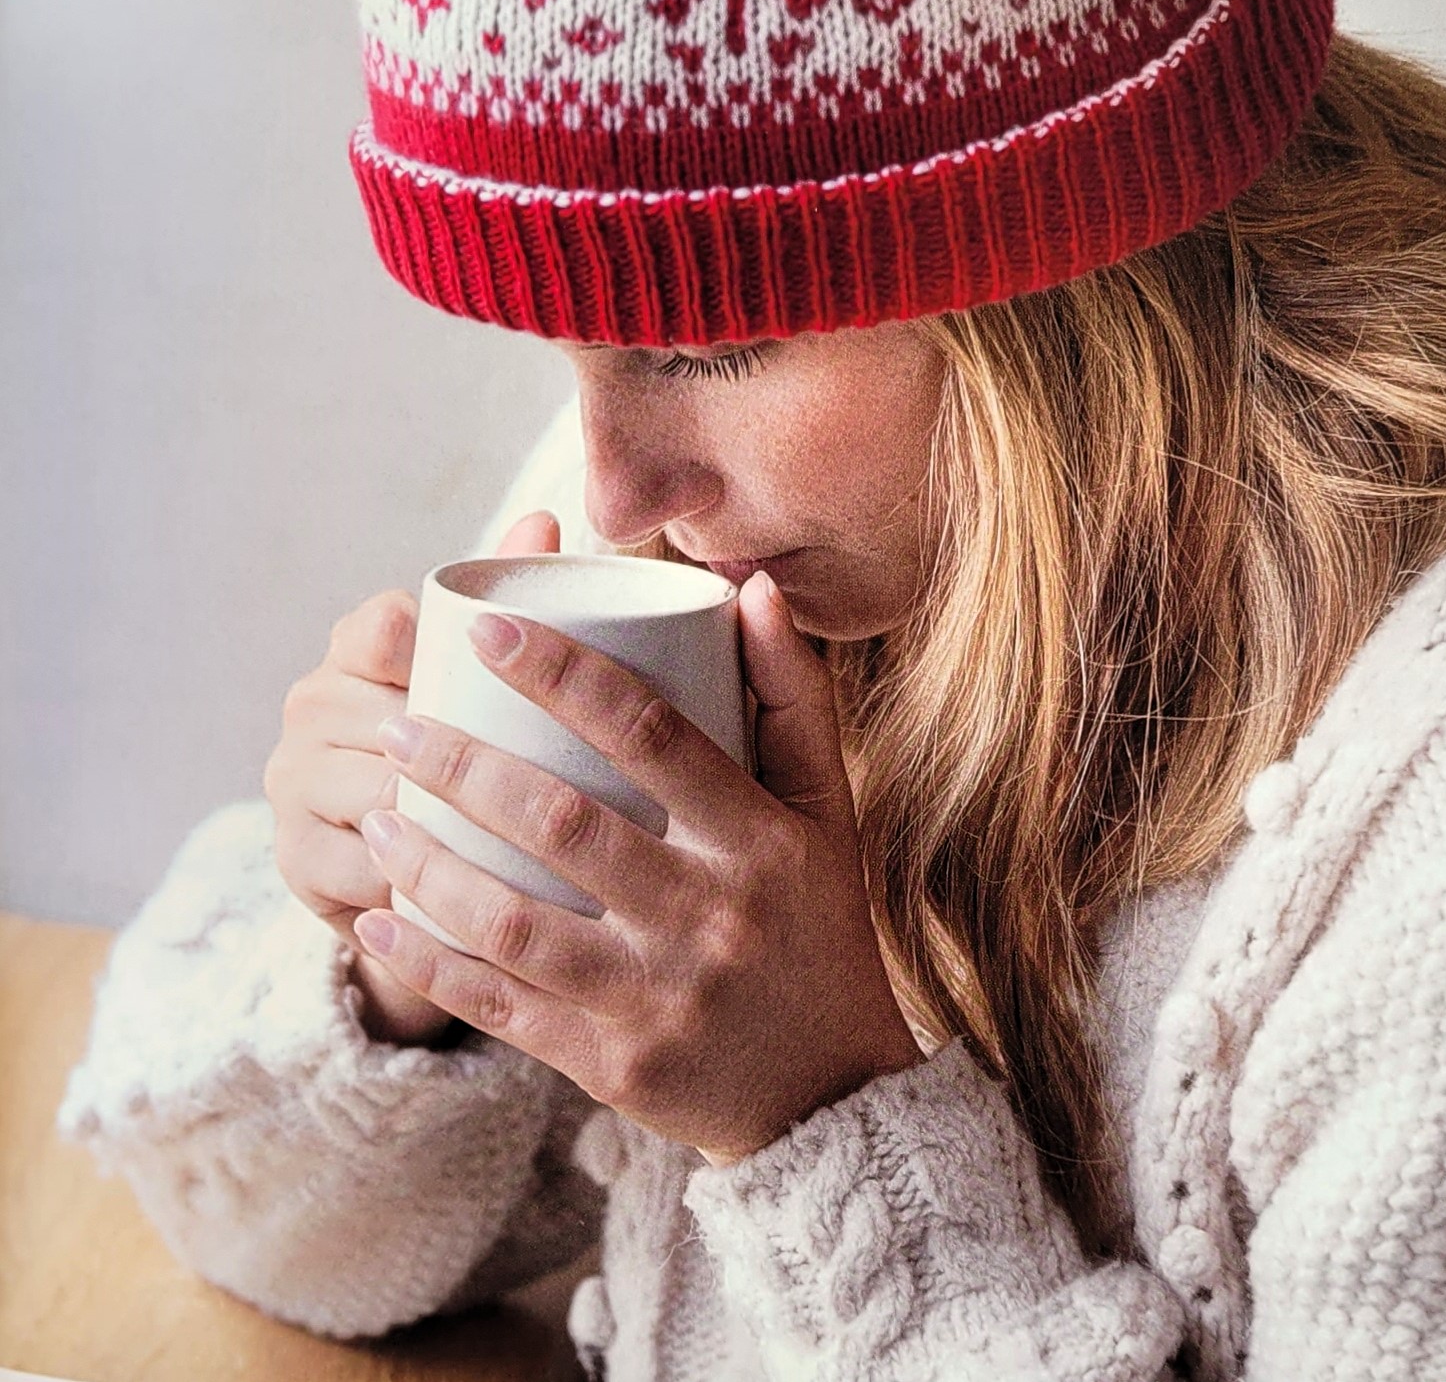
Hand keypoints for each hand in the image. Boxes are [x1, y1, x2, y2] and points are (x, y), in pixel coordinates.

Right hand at [264, 509, 562, 1045]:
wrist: (429, 863)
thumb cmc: (476, 742)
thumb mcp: (495, 673)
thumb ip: (517, 591)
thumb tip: (544, 520)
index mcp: (356, 644)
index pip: (381, 625)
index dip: (433, 654)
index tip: (496, 679)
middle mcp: (311, 704)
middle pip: (385, 718)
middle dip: (457, 757)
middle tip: (542, 783)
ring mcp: (291, 781)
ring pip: (377, 796)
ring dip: (444, 823)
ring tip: (520, 841)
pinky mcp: (293, 859)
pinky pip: (363, 868)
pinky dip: (419, 883)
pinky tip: (469, 891)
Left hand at [351, 570, 923, 1163]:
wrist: (830, 1098)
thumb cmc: (817, 924)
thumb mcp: (828, 810)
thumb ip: (792, 695)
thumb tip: (747, 583)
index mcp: (762, 840)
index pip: (652, 732)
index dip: (563, 673)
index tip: (487, 630)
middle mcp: (710, 916)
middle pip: (564, 823)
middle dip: (465, 766)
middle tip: (396, 724)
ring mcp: (658, 997)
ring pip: (517, 922)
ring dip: (431, 866)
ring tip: (381, 814)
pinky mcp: (613, 1065)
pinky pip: (502, 1008)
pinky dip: (431, 965)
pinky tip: (379, 922)